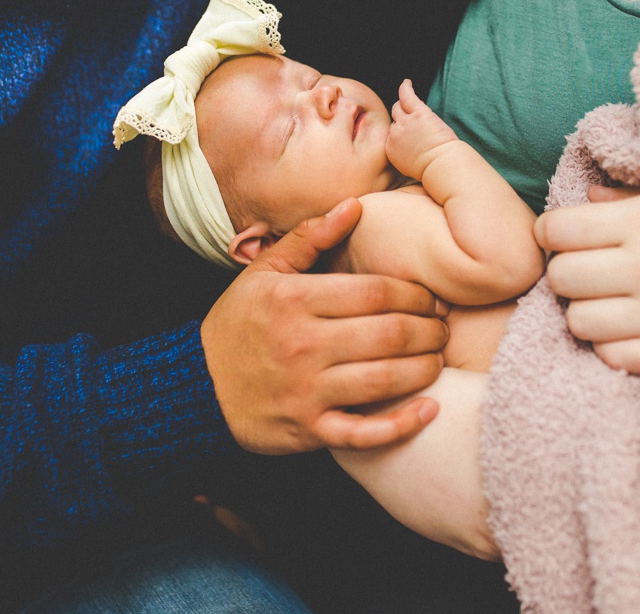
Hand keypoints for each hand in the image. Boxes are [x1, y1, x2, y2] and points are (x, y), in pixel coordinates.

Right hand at [201, 198, 450, 453]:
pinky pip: (364, 434)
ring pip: (384, 380)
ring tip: (438, 360)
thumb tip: (356, 204)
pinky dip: (401, 425)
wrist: (196, 386)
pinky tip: (430, 411)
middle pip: (389, 334)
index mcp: (296, 299)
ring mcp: (307, 390)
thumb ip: (310, 236)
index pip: (376, 292)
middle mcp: (303, 344)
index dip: (416, 294)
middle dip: (429, 331)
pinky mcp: (309, 430)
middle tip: (444, 329)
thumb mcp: (264, 272)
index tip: (431, 298)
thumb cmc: (238, 324)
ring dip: (424, 370)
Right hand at [386, 80, 459, 179]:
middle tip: (408, 118)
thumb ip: (405, 156)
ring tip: (404, 94)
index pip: (391, 135)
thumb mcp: (410, 168)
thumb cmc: (432, 170)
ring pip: (398, 108)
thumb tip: (410, 149)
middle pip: (394, 121)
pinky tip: (407, 82)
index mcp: (391, 150)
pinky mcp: (418, 113)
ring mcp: (405, 123)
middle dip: (400, 120)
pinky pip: (407, 96)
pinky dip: (406, 88)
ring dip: (402, 104)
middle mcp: (394, 135)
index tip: (407, 133)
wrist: (440, 166)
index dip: (400, 133)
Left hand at [535, 174, 639, 373]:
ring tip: (608, 299)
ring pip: (579, 324)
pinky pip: (614, 359)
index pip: (558, 231)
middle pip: (562, 278)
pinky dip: (611, 346)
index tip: (565, 234)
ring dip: (585, 311)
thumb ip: (634, 198)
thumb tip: (586, 202)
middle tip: (588, 266)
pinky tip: (630, 328)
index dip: (553, 232)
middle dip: (567, 271)